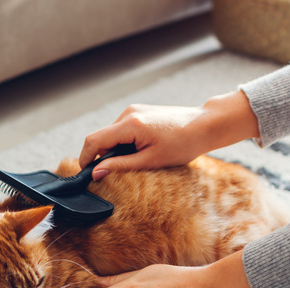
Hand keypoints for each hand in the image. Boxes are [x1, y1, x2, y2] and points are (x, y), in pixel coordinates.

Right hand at [80, 91, 260, 179]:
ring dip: (115, 151)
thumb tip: (96, 173)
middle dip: (103, 157)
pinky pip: (121, 130)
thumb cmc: (182, 144)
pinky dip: (124, 144)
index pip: (94, 141)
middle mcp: (128, 113)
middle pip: (101, 138)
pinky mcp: (138, 112)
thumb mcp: (150, 161)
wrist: (203, 125)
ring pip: (111, 135)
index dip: (85, 159)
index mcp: (130, 124)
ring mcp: (133, 111)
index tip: (86, 175)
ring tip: (137, 160)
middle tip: (117, 173)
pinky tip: (142, 150)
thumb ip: (120, 166)